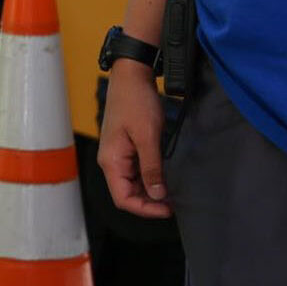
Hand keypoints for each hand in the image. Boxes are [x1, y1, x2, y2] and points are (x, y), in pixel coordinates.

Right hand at [96, 67, 170, 218]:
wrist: (131, 76)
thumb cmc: (136, 102)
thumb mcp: (148, 136)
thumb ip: (152, 168)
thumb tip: (157, 195)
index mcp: (110, 161)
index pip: (123, 199)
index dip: (145, 209)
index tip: (169, 209)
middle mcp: (111, 161)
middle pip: (127, 194)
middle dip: (150, 202)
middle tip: (175, 203)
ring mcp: (118, 155)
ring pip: (132, 184)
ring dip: (151, 191)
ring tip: (173, 192)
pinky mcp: (126, 148)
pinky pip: (136, 171)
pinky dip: (150, 178)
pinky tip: (166, 177)